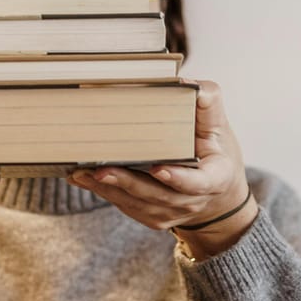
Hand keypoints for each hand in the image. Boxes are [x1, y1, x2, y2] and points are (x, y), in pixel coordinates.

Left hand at [68, 80, 256, 260]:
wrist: (218, 196)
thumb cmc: (216, 154)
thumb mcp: (220, 128)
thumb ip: (207, 104)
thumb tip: (184, 83)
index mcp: (213, 180)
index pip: (196, 183)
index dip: (178, 178)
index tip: (158, 168)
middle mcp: (190, 202)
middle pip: (156, 195)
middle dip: (127, 183)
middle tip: (100, 170)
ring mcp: (170, 213)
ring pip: (136, 203)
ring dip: (108, 189)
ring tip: (81, 173)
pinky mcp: (152, 217)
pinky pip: (126, 206)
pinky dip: (104, 192)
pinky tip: (82, 179)